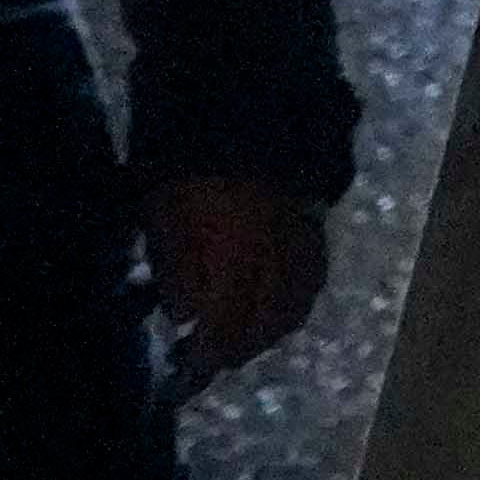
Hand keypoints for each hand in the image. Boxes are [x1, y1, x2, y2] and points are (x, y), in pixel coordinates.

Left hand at [140, 177, 333, 396]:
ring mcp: (301, 242)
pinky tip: (279, 300)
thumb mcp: (164, 215)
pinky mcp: (314, 226)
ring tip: (247, 334)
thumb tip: (185, 315)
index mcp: (237, 258)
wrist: (238, 112)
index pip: (229, 324)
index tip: (192, 367)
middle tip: (217, 356)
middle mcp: (277, 259)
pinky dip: (295, 298)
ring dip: (272, 328)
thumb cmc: (188, 167)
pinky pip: (312, 276)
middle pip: (268, 321)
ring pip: (297, 303)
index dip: (211, 352)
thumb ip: (176, 269)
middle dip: (243, 346)